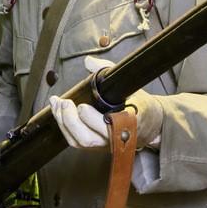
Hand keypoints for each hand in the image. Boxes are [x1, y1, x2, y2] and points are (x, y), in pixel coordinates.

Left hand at [50, 59, 164, 151]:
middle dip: (71, 120)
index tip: (82, 106)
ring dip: (64, 122)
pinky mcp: (95, 145)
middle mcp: (114, 138)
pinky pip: (75, 141)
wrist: (148, 123)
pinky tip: (58, 110)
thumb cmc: (139, 103)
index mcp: (128, 123)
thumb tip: (88, 62)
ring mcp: (104, 144)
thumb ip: (107, 70)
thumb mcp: (128, 83)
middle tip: (65, 102)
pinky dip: (63, 126)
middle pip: (87, 138)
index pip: (108, 128)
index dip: (92, 120)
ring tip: (58, 102)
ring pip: (79, 141)